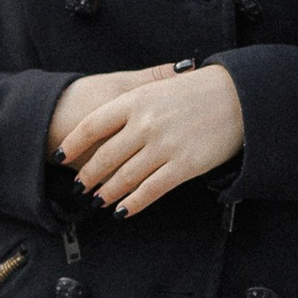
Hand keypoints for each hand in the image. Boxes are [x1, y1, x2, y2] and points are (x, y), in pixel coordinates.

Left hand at [49, 61, 245, 216]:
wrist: (237, 96)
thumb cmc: (196, 91)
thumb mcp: (157, 86)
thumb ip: (131, 104)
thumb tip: (104, 123)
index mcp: (135, 100)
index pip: (92, 125)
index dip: (73, 144)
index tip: (60, 156)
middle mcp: (144, 124)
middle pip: (105, 156)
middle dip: (89, 175)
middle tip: (80, 186)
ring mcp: (163, 146)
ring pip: (125, 177)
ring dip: (108, 192)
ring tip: (99, 200)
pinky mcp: (183, 165)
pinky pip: (151, 190)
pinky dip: (133, 203)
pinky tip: (123, 211)